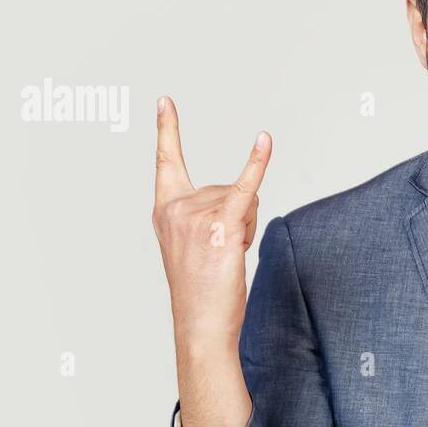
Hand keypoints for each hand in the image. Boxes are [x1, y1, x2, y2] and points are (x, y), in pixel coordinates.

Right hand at [151, 95, 272, 345]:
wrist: (200, 325)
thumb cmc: (202, 290)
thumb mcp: (196, 244)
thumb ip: (210, 213)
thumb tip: (242, 195)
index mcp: (164, 209)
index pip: (166, 161)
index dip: (168, 129)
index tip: (166, 101)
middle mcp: (175, 207)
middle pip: (226, 187)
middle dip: (237, 217)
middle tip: (221, 254)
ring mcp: (196, 216)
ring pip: (243, 198)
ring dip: (247, 227)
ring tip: (228, 257)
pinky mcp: (221, 226)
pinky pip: (246, 188)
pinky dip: (258, 164)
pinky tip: (264, 140)